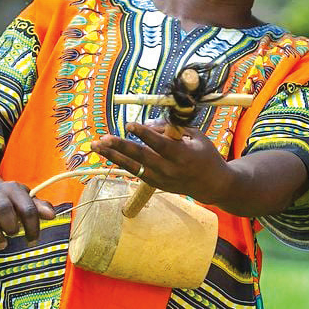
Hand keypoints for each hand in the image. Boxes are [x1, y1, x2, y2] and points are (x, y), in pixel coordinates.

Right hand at [0, 179, 55, 255]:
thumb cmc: (10, 200)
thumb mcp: (25, 200)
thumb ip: (39, 207)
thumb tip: (52, 215)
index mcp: (14, 189)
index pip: (27, 207)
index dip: (32, 226)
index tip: (32, 241)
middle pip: (4, 207)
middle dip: (11, 225)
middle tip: (15, 236)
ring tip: (3, 245)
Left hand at [91, 123, 233, 205]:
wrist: (212, 184)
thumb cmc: (206, 155)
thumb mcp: (196, 136)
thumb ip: (172, 129)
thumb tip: (146, 123)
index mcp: (183, 155)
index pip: (160, 144)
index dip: (144, 134)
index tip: (130, 124)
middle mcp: (169, 169)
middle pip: (141, 157)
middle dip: (120, 147)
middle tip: (103, 138)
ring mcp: (161, 179)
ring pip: (132, 167)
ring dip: (113, 156)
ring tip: (96, 146)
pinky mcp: (156, 184)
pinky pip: (135, 171)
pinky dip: (122, 162)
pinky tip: (108, 154)